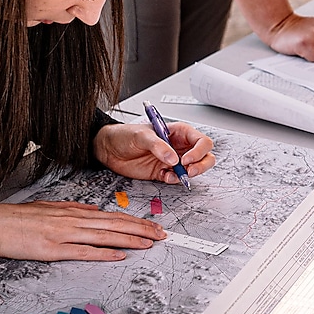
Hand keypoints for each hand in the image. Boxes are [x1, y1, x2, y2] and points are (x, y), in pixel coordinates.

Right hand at [0, 201, 166, 260]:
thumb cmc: (20, 217)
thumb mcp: (52, 206)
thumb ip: (75, 208)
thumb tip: (94, 209)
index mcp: (76, 211)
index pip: (114, 216)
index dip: (136, 221)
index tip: (153, 226)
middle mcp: (75, 220)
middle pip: (116, 224)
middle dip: (142, 229)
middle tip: (162, 234)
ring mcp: (65, 234)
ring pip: (105, 236)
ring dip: (130, 239)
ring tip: (149, 243)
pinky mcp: (54, 249)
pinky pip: (84, 251)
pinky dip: (104, 253)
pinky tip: (119, 254)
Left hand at [92, 122, 215, 184]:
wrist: (108, 149)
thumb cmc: (124, 135)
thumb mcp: (141, 135)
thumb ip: (158, 146)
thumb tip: (173, 158)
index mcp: (178, 132)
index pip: (200, 140)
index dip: (198, 151)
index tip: (186, 159)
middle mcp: (179, 146)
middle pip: (204, 156)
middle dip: (201, 165)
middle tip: (189, 171)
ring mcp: (172, 160)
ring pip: (194, 169)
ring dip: (189, 174)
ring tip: (176, 175)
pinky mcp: (163, 172)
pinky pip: (177, 179)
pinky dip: (174, 180)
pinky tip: (165, 177)